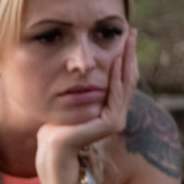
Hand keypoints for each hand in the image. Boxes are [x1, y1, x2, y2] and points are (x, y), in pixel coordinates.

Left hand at [35, 33, 136, 183]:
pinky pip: (116, 93)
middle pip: (128, 77)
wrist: (51, 150)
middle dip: (130, 54)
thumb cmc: (55, 127)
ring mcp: (117, 119)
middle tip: (131, 32)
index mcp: (111, 109)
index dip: (124, 58)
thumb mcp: (71, 101)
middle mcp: (118, 114)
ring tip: (127, 41)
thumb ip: (81, 89)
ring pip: (125, 83)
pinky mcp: (111, 123)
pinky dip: (116, 75)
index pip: (122, 79)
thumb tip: (79, 69)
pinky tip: (115, 59)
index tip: (124, 37)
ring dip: (127, 60)